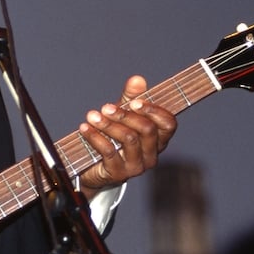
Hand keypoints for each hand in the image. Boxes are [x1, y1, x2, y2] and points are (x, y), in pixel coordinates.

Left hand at [76, 75, 176, 193]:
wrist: (92, 168)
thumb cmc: (113, 139)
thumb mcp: (123, 116)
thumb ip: (131, 98)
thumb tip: (137, 79)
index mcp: (159, 140)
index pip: (169, 124)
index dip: (154, 110)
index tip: (135, 102)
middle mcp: (152, 155)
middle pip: (147, 130)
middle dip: (125, 115)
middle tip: (106, 107)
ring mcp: (137, 166)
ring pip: (128, 139)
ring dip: (108, 124)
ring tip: (92, 115)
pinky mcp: (119, 174)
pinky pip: (109, 152)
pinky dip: (95, 137)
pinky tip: (85, 128)